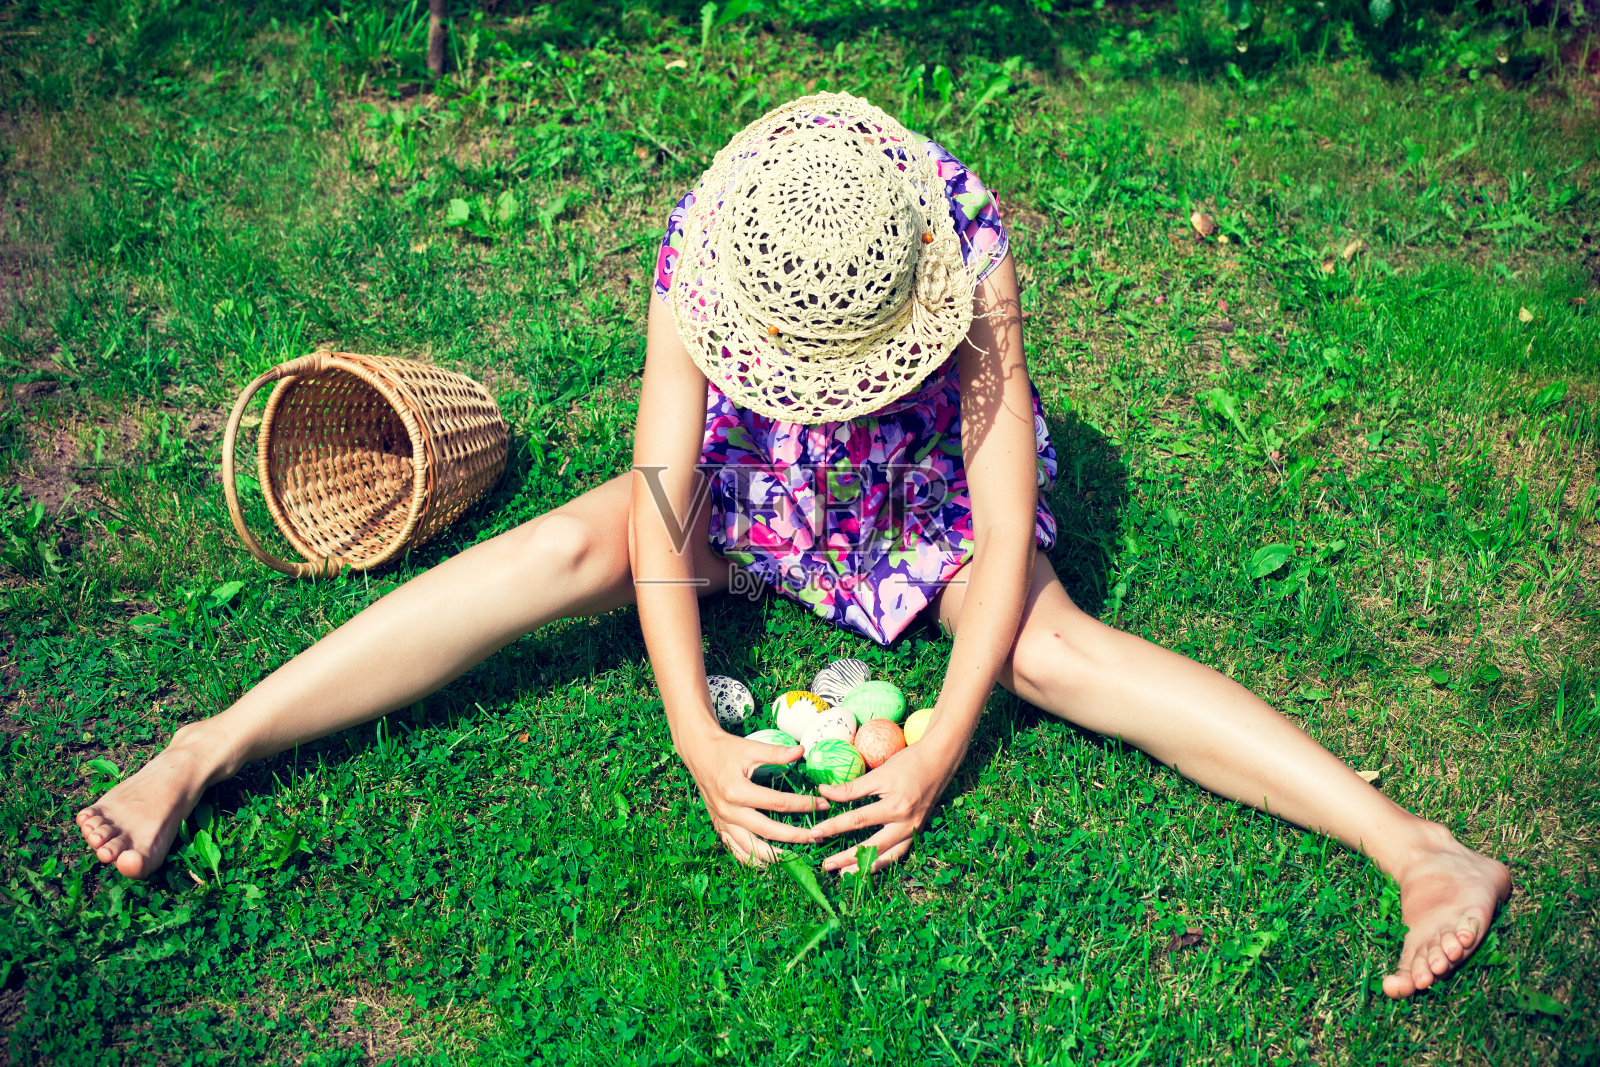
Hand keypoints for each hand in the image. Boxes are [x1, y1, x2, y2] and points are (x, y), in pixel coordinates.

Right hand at [677, 729, 829, 866]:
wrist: (698, 754)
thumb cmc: (726, 749)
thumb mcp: (751, 748)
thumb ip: (777, 753)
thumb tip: (802, 752)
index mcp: (737, 791)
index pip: (777, 803)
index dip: (803, 805)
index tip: (823, 805)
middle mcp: (729, 811)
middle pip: (767, 831)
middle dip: (794, 836)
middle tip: (816, 836)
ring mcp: (722, 822)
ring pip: (751, 848)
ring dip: (774, 856)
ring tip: (796, 857)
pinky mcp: (719, 826)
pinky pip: (736, 849)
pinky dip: (751, 860)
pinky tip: (767, 865)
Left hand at [807, 738, 959, 873]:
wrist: (941, 760)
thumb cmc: (910, 762)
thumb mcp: (880, 773)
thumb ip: (852, 787)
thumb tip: (824, 792)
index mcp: (896, 807)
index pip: (858, 820)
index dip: (834, 827)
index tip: (815, 833)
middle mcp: (907, 824)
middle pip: (873, 848)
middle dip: (848, 859)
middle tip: (826, 865)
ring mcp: (914, 831)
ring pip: (889, 858)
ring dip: (867, 868)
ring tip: (845, 874)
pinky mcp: (917, 832)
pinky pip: (899, 852)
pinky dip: (883, 861)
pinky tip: (869, 865)